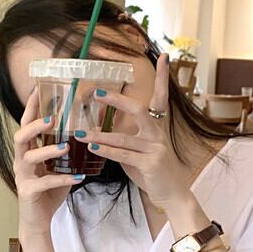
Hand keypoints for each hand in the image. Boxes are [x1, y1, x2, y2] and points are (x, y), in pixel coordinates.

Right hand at [14, 89, 83, 238]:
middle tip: (52, 118)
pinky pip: (44, 183)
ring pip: (29, 158)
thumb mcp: (59, 169)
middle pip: (21, 137)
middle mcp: (21, 162)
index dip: (31, 109)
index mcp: (27, 153)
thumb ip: (69, 152)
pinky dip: (62, 179)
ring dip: (47, 150)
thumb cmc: (48, 194)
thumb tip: (91, 131)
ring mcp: (22, 177)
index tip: (37, 89)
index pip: (26, 126)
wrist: (38, 222)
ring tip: (66, 146)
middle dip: (34, 125)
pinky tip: (78, 177)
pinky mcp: (28, 192)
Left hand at [74, 53, 191, 212]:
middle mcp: (158, 134)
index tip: (162, 56)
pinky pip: (124, 155)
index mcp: (157, 128)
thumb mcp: (138, 152)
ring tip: (81, 133)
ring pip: (124, 137)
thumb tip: (103, 131)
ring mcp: (156, 148)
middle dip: (117, 100)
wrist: (171, 194)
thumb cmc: (152, 172)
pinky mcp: (151, 163)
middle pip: (138, 110)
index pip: (160, 98)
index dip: (162, 77)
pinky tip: (93, 147)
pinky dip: (107, 151)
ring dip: (100, 135)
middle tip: (96, 93)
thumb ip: (125, 139)